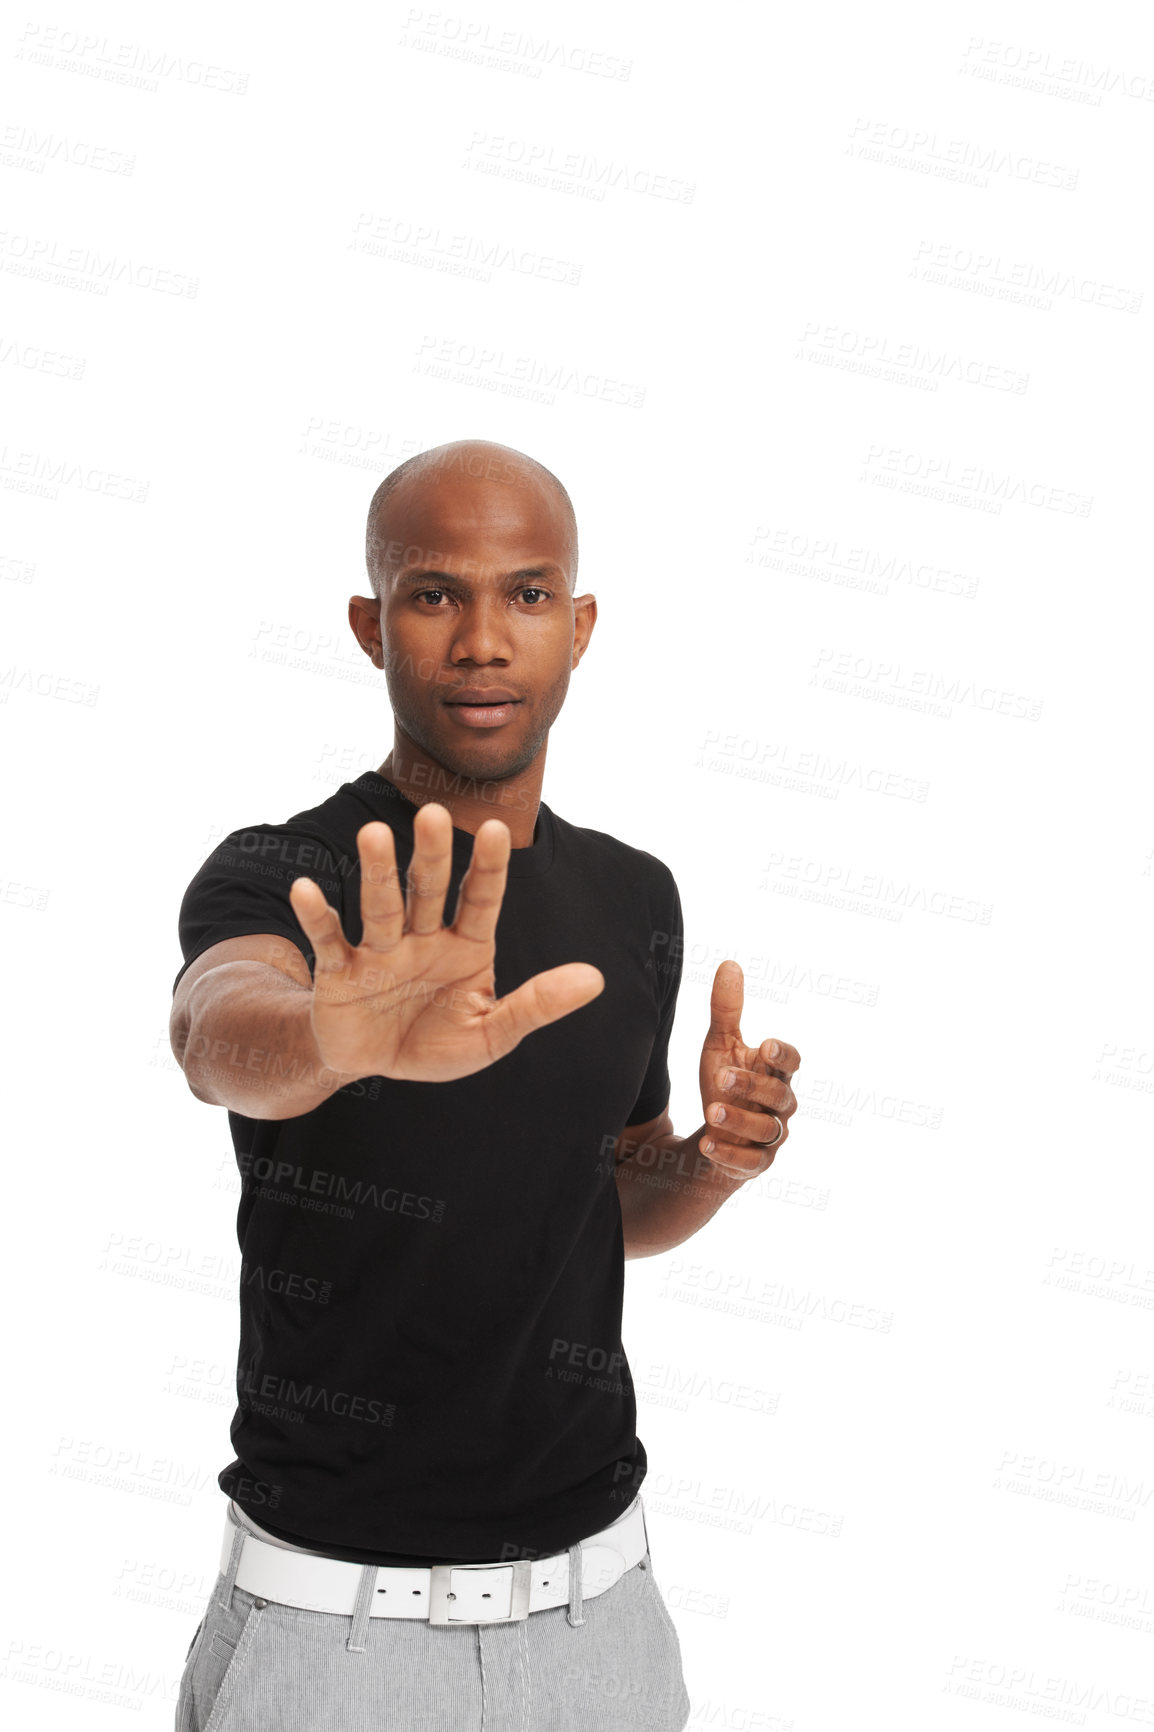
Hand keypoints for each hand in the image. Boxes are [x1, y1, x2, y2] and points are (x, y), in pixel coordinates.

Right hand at [287, 803, 604, 1082]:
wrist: (375, 1065)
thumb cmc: (436, 1041)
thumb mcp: (492, 1033)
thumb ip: (538, 1004)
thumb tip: (596, 979)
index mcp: (466, 945)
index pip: (481, 899)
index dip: (489, 867)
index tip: (499, 828)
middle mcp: (422, 937)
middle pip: (429, 891)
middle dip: (432, 855)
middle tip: (434, 813)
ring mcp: (379, 951)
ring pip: (381, 907)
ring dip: (378, 872)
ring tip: (375, 833)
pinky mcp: (339, 972)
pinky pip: (329, 940)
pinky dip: (317, 917)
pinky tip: (306, 889)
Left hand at [697, 960, 799, 1180]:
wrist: (716, 1132)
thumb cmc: (726, 1082)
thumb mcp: (720, 1045)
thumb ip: (726, 1010)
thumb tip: (729, 964)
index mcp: (776, 1072)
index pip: (792, 1062)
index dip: (783, 1055)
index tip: (767, 1045)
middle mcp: (780, 1105)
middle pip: (778, 1095)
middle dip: (752, 1086)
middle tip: (722, 1077)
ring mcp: (771, 1137)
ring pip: (765, 1131)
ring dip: (739, 1121)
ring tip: (711, 1110)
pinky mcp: (756, 1163)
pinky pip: (749, 1162)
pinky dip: (729, 1154)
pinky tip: (708, 1144)